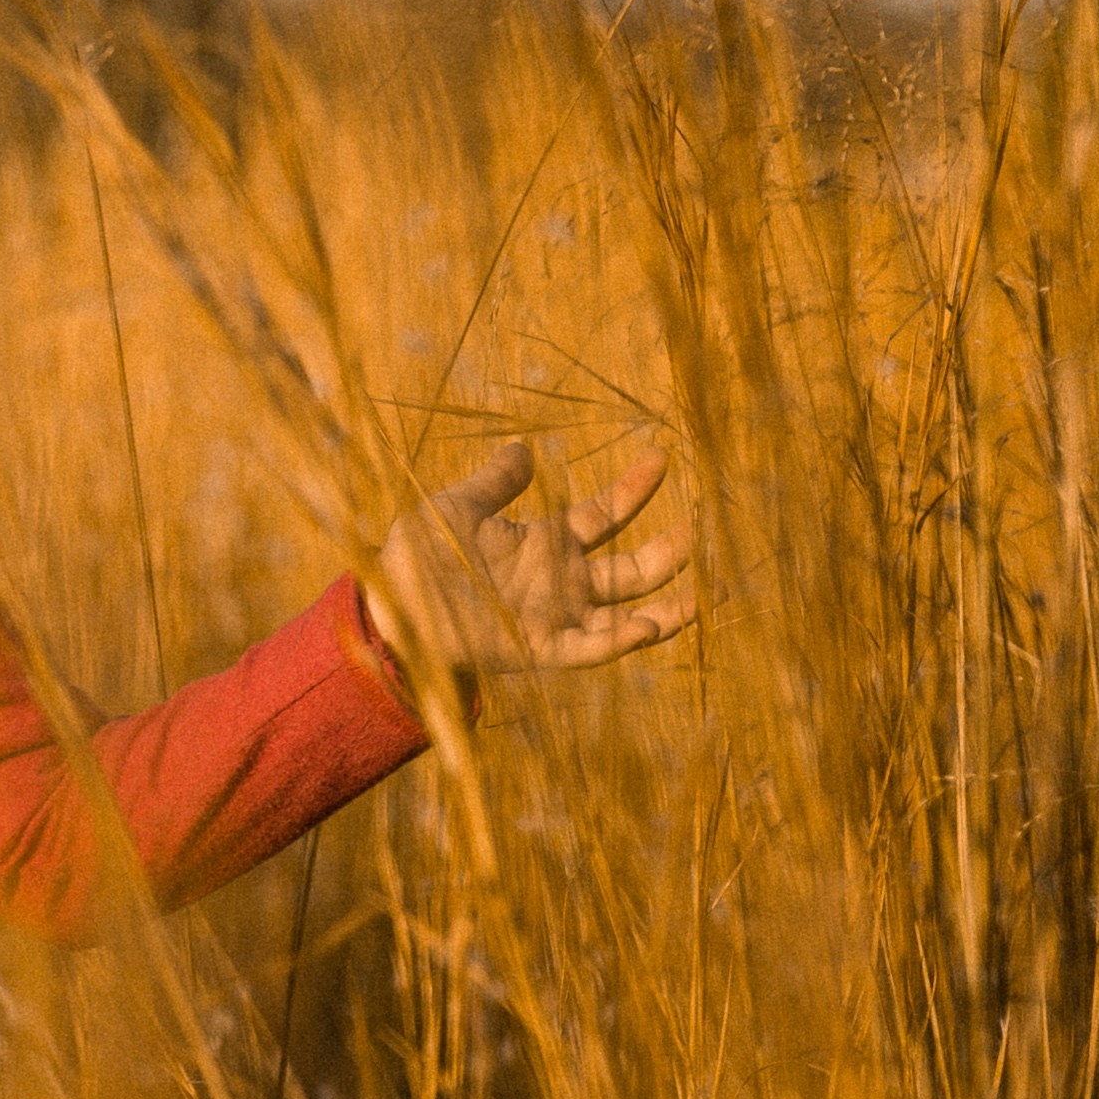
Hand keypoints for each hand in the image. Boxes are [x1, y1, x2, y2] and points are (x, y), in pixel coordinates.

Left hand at [364, 440, 694, 685]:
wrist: (387, 607)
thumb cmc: (416, 559)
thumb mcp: (458, 507)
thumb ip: (497, 484)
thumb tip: (524, 449)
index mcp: (545, 545)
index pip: (605, 516)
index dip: (634, 490)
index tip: (661, 457)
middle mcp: (560, 584)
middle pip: (631, 569)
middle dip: (670, 552)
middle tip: (707, 530)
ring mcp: (554, 618)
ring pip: (627, 615)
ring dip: (668, 606)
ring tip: (711, 593)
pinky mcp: (540, 649)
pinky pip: (591, 649)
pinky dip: (622, 640)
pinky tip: (652, 624)